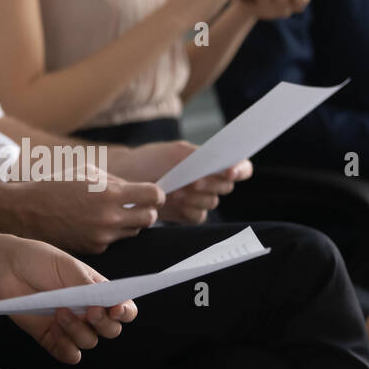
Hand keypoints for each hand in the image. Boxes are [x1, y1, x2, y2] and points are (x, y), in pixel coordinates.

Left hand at [0, 233, 135, 364]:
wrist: (8, 269)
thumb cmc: (40, 262)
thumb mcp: (67, 267)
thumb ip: (87, 285)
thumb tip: (105, 301)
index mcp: (99, 293)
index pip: (124, 309)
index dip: (125, 312)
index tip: (116, 309)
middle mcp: (88, 313)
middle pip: (111, 330)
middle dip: (103, 324)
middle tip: (89, 312)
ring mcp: (71, 327)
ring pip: (89, 342)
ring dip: (78, 331)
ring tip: (60, 312)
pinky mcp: (52, 339)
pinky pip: (69, 354)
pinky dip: (66, 348)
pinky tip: (55, 331)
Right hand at [11, 172, 163, 253]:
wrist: (27, 210)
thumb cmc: (57, 186)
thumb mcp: (88, 172)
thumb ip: (116, 181)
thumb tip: (138, 191)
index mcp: (110, 194)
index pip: (153, 196)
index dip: (156, 194)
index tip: (152, 194)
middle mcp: (109, 218)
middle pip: (149, 218)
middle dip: (146, 210)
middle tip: (137, 205)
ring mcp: (102, 236)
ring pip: (133, 232)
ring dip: (129, 222)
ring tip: (111, 213)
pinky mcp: (94, 249)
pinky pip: (113, 240)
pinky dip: (110, 232)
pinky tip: (94, 223)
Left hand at [107, 140, 252, 224]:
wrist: (126, 178)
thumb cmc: (151, 160)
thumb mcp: (175, 153)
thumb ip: (199, 157)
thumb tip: (220, 164)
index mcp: (212, 162)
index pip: (241, 167)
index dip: (240, 169)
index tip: (229, 171)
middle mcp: (210, 181)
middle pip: (226, 187)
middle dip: (210, 184)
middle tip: (193, 182)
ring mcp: (199, 199)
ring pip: (212, 202)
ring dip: (196, 197)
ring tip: (176, 191)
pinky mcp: (188, 214)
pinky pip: (199, 216)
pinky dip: (189, 210)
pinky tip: (175, 202)